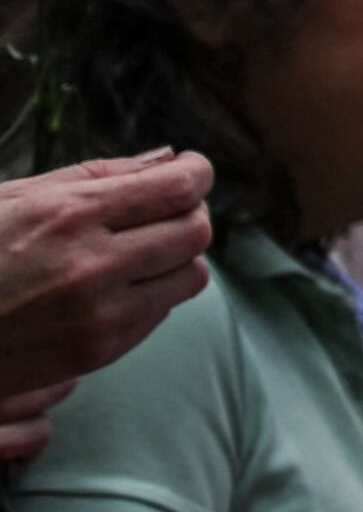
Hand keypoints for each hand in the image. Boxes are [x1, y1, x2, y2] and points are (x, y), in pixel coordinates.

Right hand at [0, 155, 215, 418]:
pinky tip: (114, 288)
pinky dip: (152, 296)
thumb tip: (168, 158)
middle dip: (188, 215)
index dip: (195, 175)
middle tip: (163, 213)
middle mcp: (92, 265)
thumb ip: (98, 175)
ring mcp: (97, 315)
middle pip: (195, 232)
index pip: (178, 188)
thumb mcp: (15, 198)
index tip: (188, 173)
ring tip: (140, 253)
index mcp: (69, 214)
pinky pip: (159, 314)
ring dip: (177, 260)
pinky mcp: (96, 352)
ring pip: (191, 276)